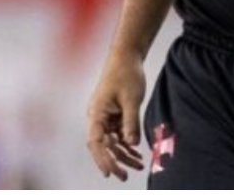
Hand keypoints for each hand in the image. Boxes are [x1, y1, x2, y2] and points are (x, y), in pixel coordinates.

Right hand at [86, 51, 146, 180]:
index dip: (102, 159)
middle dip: (113, 161)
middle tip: (124, 176)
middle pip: (102, 145)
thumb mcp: (132, 99)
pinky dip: (126, 144)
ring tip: (138, 166)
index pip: (95, 142)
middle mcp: (97, 117)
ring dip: (123, 154)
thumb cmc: (126, 74)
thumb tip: (131, 144)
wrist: (127, 55)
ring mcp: (105, 116)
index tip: (111, 172)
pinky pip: (118, 134)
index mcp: (96, 112)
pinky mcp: (114, 114)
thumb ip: (130, 123)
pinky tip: (137, 153)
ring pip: (111, 142)